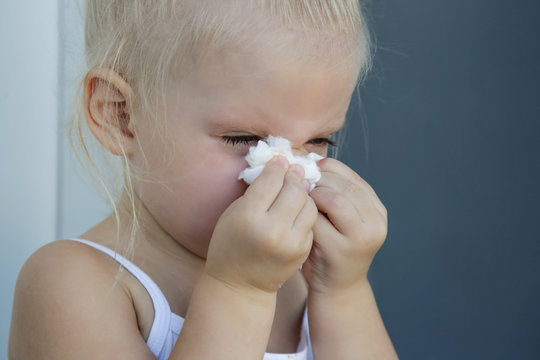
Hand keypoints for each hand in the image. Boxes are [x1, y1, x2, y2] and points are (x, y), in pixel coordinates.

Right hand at [205, 156, 317, 295]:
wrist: (239, 286)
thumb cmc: (230, 245)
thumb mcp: (233, 214)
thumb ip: (256, 191)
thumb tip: (280, 167)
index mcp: (249, 218)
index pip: (271, 179)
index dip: (276, 166)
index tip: (279, 160)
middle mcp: (272, 230)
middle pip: (294, 189)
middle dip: (293, 177)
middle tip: (292, 171)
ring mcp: (290, 243)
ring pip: (308, 203)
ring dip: (303, 193)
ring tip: (296, 189)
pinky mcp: (302, 250)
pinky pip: (310, 220)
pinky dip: (305, 211)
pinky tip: (297, 208)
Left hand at [302, 158, 387, 293]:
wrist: (336, 287)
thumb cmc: (332, 246)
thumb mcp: (341, 217)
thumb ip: (333, 192)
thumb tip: (307, 159)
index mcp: (376, 208)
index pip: (348, 175)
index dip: (323, 168)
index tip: (303, 169)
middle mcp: (376, 221)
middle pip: (343, 185)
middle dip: (316, 181)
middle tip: (296, 183)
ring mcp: (363, 237)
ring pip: (335, 199)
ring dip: (312, 196)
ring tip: (299, 201)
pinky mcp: (343, 250)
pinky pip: (320, 221)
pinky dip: (306, 214)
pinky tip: (296, 217)